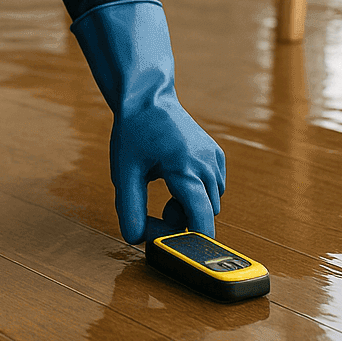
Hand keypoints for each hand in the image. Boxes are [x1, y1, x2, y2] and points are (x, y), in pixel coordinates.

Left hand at [69, 0, 226, 244]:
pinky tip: (176, 178)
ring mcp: (215, 159)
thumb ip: (128, 208)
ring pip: (210, 204)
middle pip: (204, 216)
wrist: (148, 97)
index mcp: (186, 169)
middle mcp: (207, 165)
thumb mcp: (124, 172)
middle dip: (180, 221)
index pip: (202, 222)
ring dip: (189, 207)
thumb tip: (135, 240)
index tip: (168, 243)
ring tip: (163, 188)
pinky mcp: (217, 156)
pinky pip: (213, 189)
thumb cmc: (133, 133)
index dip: (187, 242)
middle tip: (152, 210)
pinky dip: (197, 193)